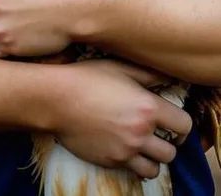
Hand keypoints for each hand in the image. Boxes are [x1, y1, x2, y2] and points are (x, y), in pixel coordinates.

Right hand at [41, 59, 191, 178]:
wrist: (56, 99)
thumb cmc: (86, 78)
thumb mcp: (119, 67)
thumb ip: (148, 74)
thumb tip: (168, 77)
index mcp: (147, 107)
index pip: (183, 125)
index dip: (181, 124)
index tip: (173, 121)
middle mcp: (140, 132)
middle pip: (172, 151)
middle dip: (169, 143)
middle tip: (158, 134)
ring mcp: (125, 150)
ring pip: (155, 167)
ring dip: (153, 157)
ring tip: (144, 145)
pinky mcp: (111, 161)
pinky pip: (134, 171)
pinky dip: (134, 163)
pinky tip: (127, 149)